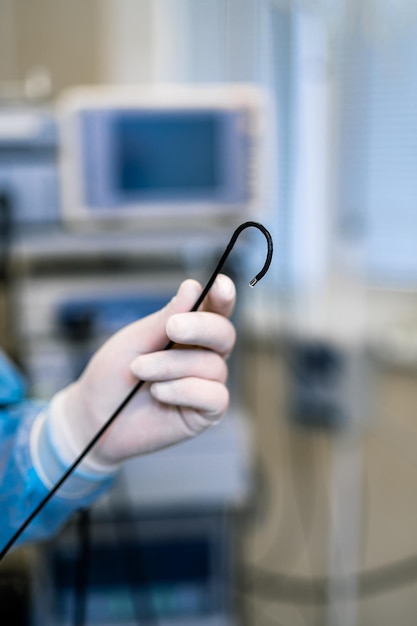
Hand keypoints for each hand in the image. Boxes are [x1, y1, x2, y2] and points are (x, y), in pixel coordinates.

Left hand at [52, 274, 235, 467]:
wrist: (95, 417)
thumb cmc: (113, 374)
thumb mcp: (135, 340)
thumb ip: (165, 318)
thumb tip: (194, 288)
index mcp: (190, 332)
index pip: (215, 309)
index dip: (223, 296)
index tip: (219, 284)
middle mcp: (203, 355)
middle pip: (225, 334)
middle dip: (201, 327)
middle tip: (173, 328)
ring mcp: (206, 384)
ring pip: (212, 365)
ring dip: (172, 365)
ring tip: (140, 370)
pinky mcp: (206, 412)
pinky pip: (214, 395)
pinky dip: (184, 390)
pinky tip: (158, 393)